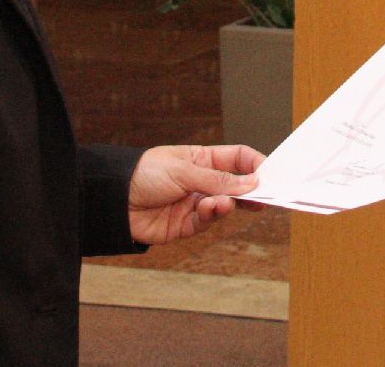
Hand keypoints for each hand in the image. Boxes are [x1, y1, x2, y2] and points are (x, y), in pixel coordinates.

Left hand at [127, 143, 262, 243]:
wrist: (112, 200)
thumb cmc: (144, 173)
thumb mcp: (183, 170)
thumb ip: (217, 179)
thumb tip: (252, 182)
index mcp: (203, 159)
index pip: (237, 159)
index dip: (255, 164)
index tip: (272, 173)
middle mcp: (202, 181)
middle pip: (236, 185)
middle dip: (251, 190)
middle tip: (268, 196)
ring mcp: (195, 203)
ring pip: (224, 205)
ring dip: (228, 204)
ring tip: (227, 202)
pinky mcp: (185, 225)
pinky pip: (206, 222)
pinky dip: (212, 215)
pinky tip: (212, 208)